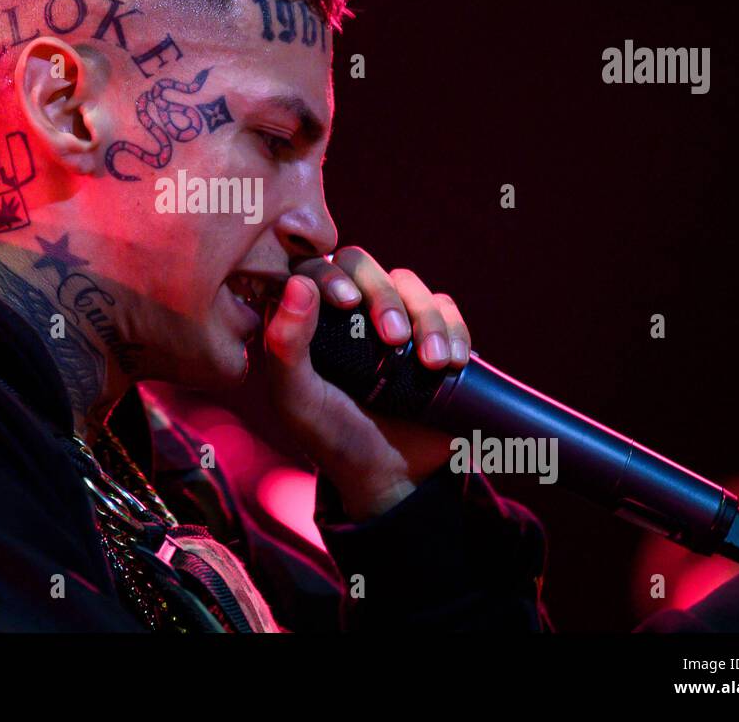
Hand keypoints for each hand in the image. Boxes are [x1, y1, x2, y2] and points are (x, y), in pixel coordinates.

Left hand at [262, 246, 470, 520]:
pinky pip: (446, 308)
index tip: (346, 303)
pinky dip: (454, 329)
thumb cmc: (331, 435)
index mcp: (304, 317)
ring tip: (433, 364)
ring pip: (409, 283)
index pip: (312, 265)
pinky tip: (452, 362)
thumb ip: (284, 347)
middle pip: (362, 264)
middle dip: (384, 294)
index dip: (331, 273)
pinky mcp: (430, 332)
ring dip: (426, 317)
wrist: (390, 476)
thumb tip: (299, 284)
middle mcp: (345, 308)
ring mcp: (390, 317)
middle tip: (394, 339)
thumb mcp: (297, 399)